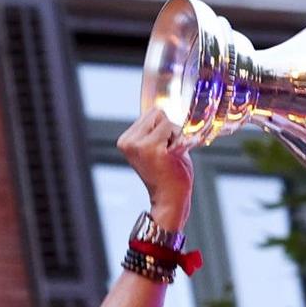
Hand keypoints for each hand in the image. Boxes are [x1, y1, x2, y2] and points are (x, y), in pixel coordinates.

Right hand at [117, 108, 193, 229]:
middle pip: (157, 113)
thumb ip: (156, 130)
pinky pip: (174, 129)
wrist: (170, 199)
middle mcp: (128, 142)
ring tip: (170, 156)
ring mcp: (140, 145)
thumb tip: (161, 107)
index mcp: (126, 140)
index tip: (162, 149)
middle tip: (167, 152)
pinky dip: (180, 140)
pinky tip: (174, 157)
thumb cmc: (167, 174)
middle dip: (168, 130)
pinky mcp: (154, 150)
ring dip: (174, 136)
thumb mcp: (155, 148)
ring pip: (166, 119)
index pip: (150, 113)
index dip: (163, 129)